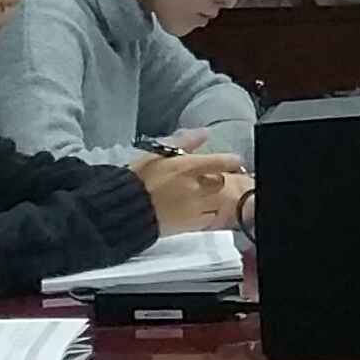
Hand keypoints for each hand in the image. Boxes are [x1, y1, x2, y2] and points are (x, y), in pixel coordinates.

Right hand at [131, 149, 250, 230]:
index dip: (231, 161)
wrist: (124, 210)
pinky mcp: (189, 225)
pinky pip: (209, 219)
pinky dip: (208, 214)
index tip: (235, 161)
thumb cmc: (136, 180)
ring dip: (215, 197)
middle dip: (218, 179)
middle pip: (220, 182)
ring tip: (203, 196)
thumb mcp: (156, 153)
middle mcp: (194, 187)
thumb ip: (183, 142)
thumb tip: (203, 133)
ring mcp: (194, 208)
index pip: (220, 162)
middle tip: (209, 179)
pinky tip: (198, 210)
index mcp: (186, 167)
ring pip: (218, 201)